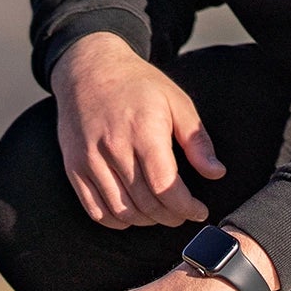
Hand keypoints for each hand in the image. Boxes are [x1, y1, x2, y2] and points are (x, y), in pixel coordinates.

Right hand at [50, 32, 225, 228]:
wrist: (88, 70)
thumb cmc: (137, 85)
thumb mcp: (175, 102)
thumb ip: (197, 140)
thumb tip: (216, 172)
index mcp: (143, 130)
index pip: (165, 186)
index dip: (186, 207)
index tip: (199, 211)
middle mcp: (114, 147)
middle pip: (145, 203)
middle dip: (171, 216)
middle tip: (183, 214)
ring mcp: (89, 159)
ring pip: (121, 211)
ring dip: (146, 221)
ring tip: (161, 213)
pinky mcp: (74, 167)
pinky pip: (95, 209)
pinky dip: (117, 220)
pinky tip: (132, 214)